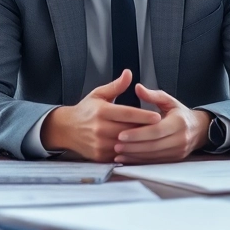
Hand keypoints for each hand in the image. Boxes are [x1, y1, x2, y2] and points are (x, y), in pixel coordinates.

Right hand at [40, 70, 161, 161]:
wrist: (66, 129)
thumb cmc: (86, 110)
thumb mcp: (99, 94)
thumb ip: (116, 86)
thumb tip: (129, 73)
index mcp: (101, 111)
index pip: (127, 114)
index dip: (143, 116)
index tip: (158, 116)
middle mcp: (100, 128)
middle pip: (129, 130)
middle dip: (146, 130)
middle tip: (163, 128)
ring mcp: (100, 144)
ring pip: (127, 144)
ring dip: (141, 142)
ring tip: (155, 139)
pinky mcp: (100, 156)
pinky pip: (121, 155)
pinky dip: (132, 152)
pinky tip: (142, 149)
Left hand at [112, 84, 211, 163]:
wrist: (198, 129)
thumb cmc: (179, 113)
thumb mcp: (169, 101)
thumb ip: (152, 95)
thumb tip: (137, 87)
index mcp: (179, 122)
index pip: (156, 130)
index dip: (138, 134)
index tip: (121, 134)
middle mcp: (181, 139)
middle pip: (153, 145)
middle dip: (133, 146)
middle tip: (115, 145)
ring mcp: (179, 151)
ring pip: (153, 156)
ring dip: (134, 155)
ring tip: (117, 152)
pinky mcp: (175, 159)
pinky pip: (155, 162)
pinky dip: (139, 161)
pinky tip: (126, 158)